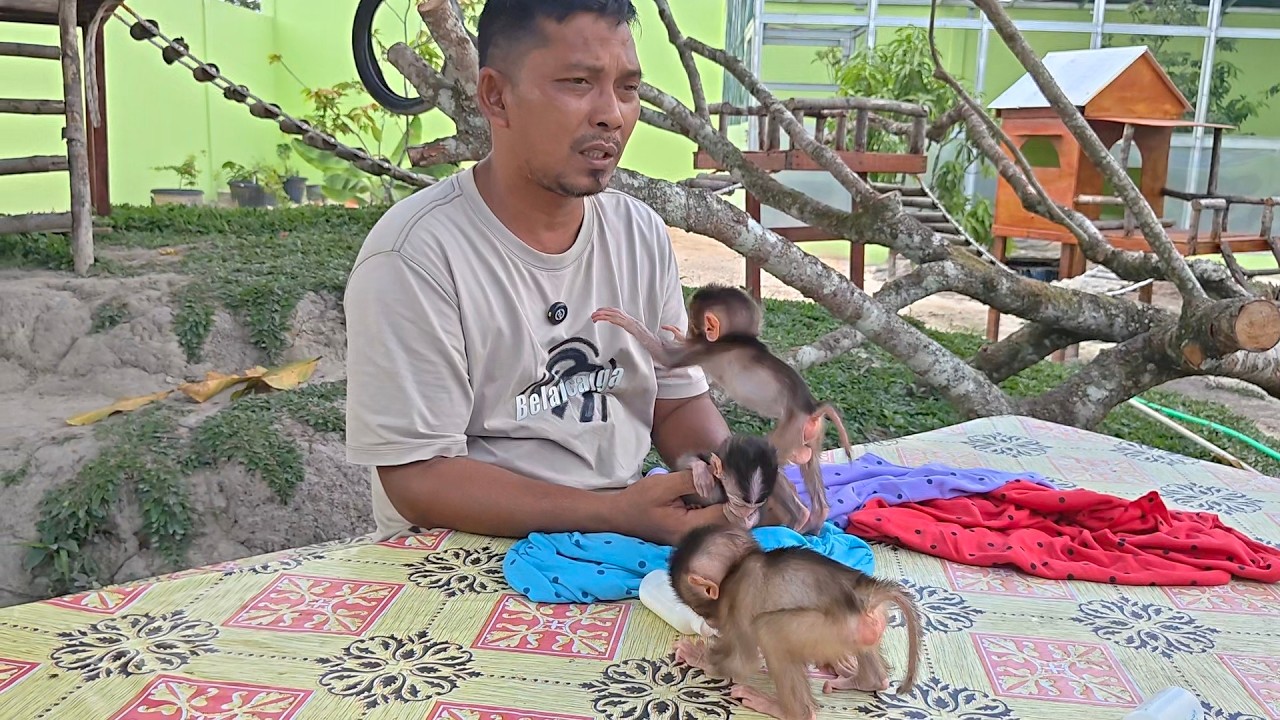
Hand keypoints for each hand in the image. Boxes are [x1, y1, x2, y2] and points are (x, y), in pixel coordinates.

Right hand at [611, 470, 727, 545]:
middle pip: (729, 519)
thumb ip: (691, 481)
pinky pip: (711, 518)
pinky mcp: (692, 531)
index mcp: (691, 529)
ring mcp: (695, 537)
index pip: (726, 515)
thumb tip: (717, 473)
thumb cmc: (639, 501)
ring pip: (722, 519)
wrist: (619, 515)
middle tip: (728, 475)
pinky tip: (711, 489)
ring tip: (720, 479)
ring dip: (724, 500)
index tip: (734, 476)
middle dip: (732, 497)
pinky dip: (715, 504)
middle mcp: (697, 538)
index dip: (735, 495)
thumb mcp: (664, 486)